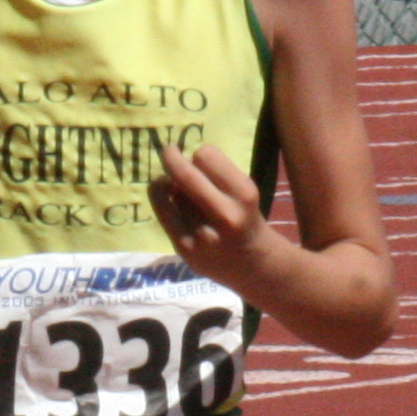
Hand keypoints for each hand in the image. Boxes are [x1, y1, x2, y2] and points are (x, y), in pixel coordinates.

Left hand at [149, 139, 274, 288]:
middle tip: (168, 149)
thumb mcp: (242, 193)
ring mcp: (203, 234)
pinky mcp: (185, 248)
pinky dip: (164, 200)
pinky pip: (163, 211)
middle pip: (185, 174)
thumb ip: (215, 177)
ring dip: (174, 186)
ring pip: (173, 192)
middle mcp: (225, 215)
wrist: (253, 266)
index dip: (200, 154)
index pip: (207, 157)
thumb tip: (173, 163)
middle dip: (172, 157)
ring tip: (187, 195)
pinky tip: (170, 200)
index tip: (200, 157)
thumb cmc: (245, 219)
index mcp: (244, 195)